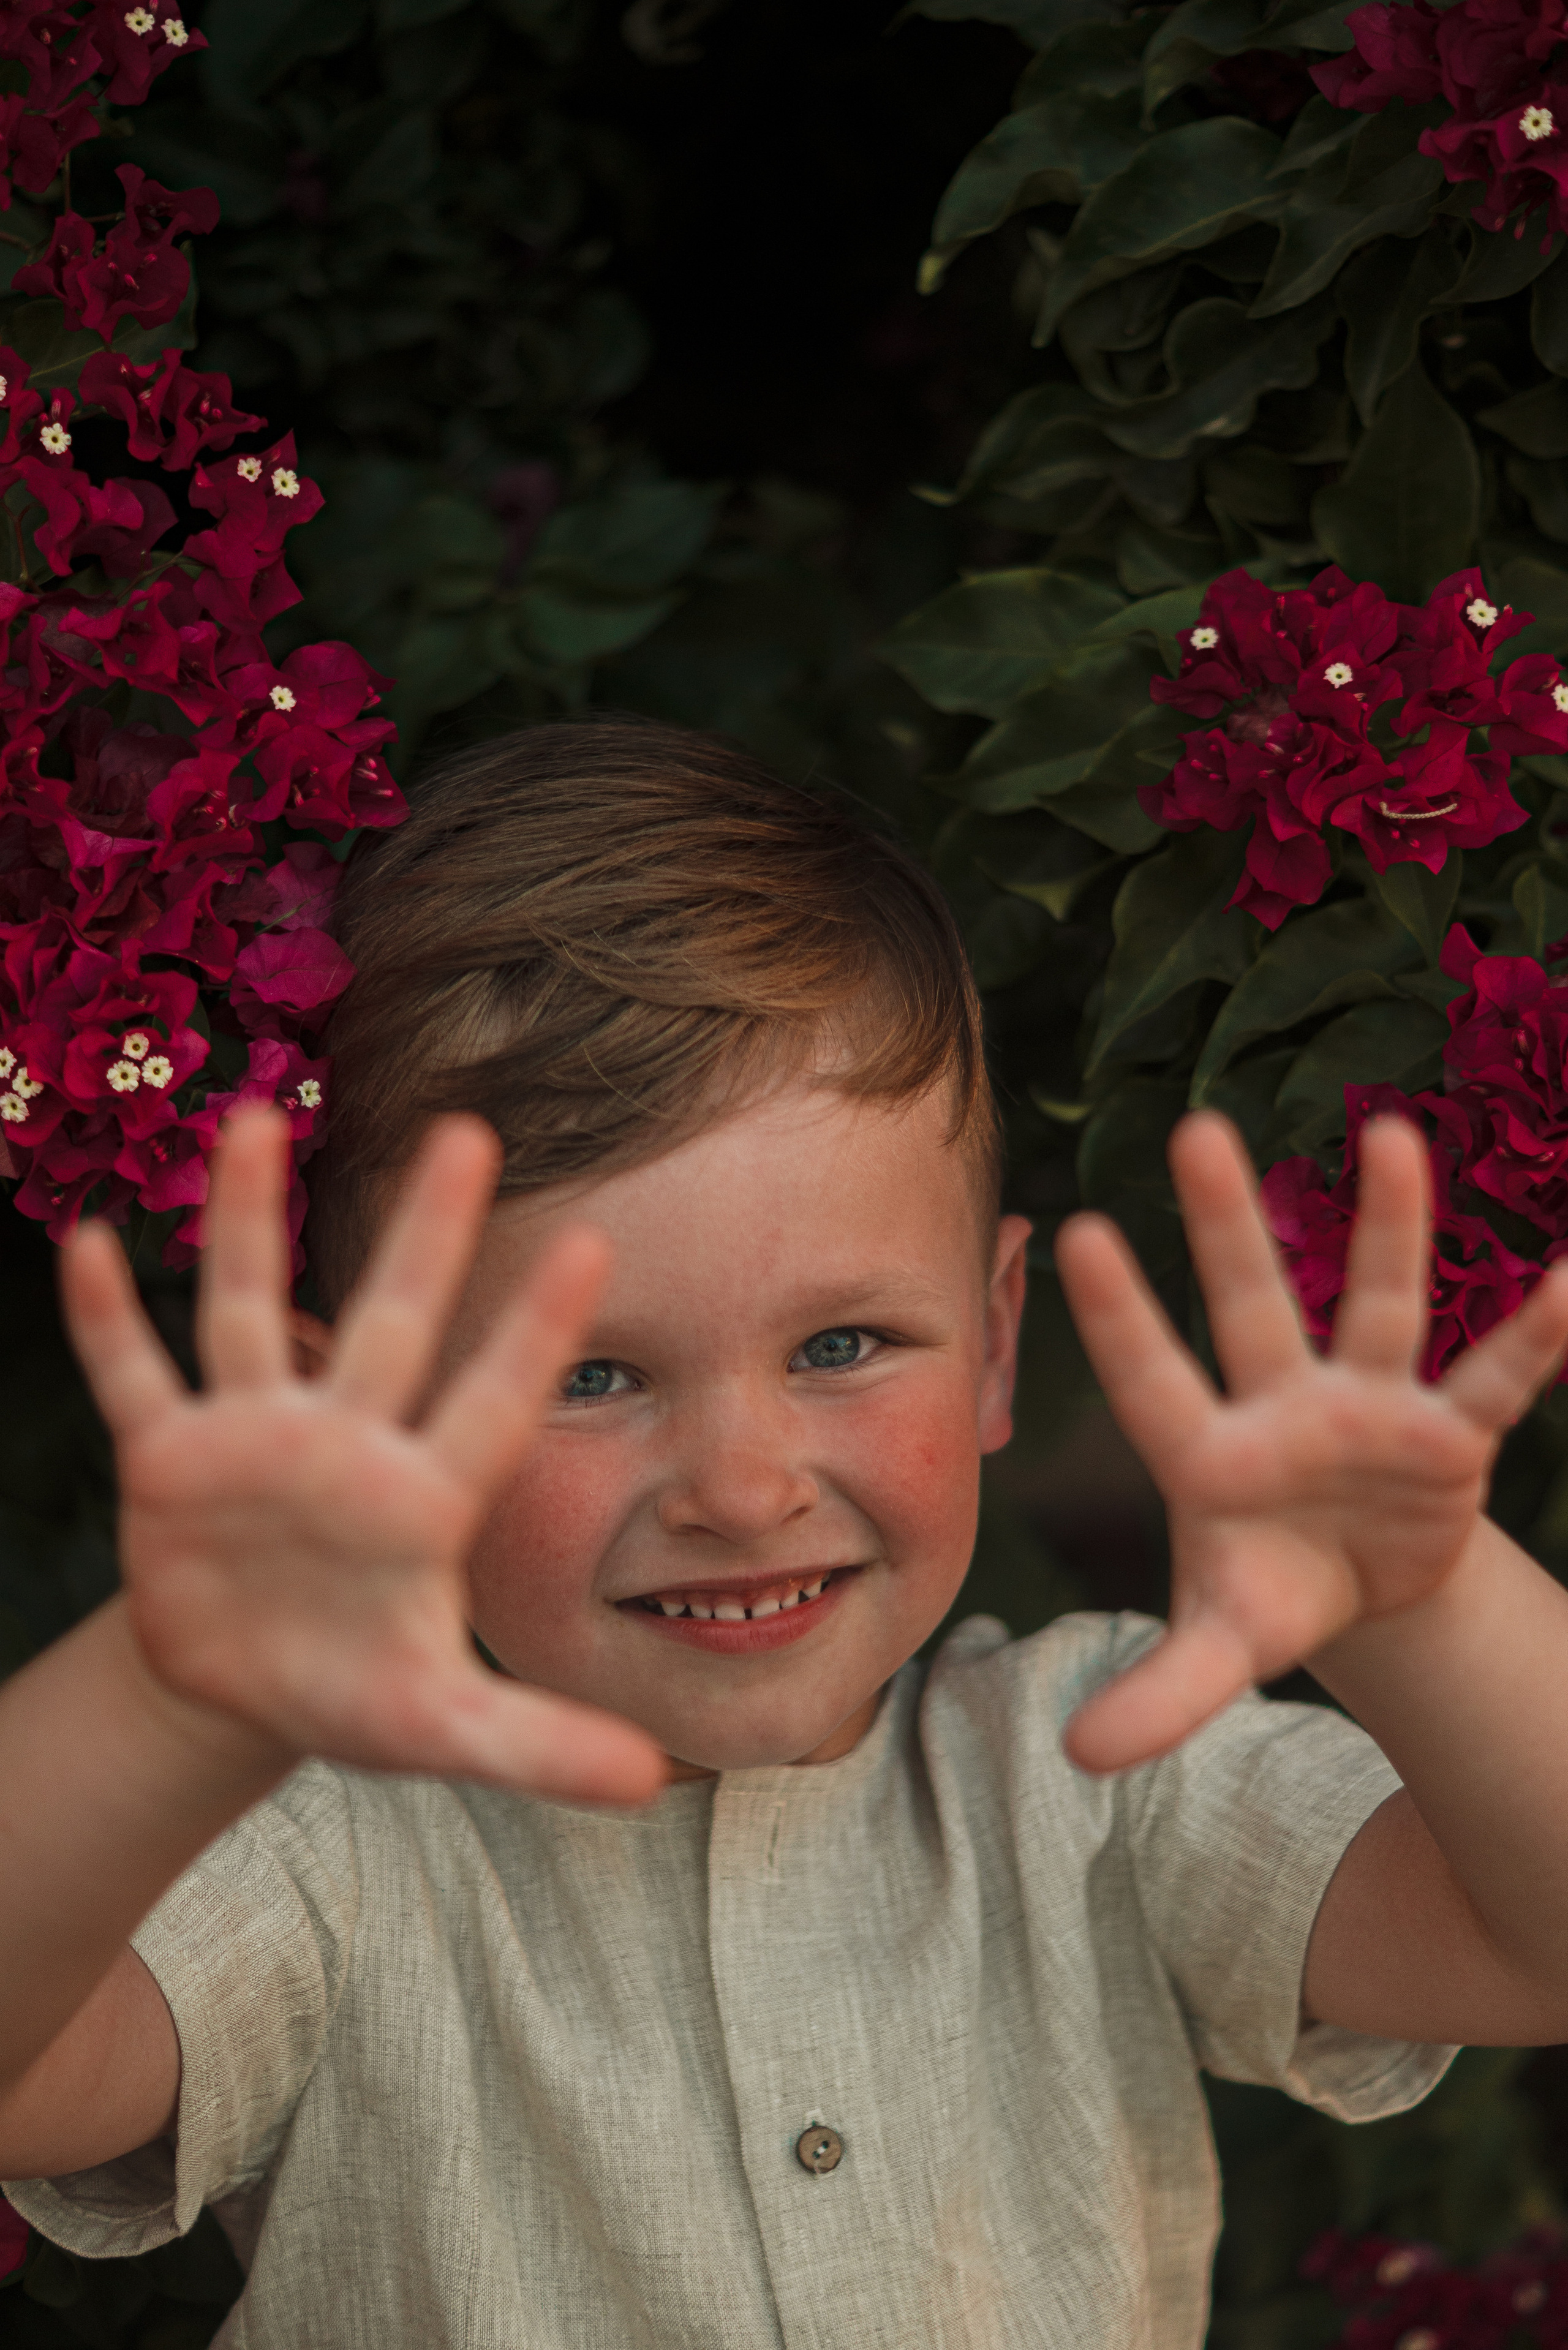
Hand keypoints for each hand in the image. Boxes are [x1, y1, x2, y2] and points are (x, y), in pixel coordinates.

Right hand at [61, 1106, 666, 1804]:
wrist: (246, 1689)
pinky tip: (85, 1245)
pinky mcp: (171, 1461)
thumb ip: (537, 1744)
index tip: (592, 1242)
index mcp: (425, 1500)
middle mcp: (349, 1445)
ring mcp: (257, 1441)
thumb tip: (653, 1779)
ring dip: (250, 1223)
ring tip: (254, 1121)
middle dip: (424, 1233)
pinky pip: (135, 1377)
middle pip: (393, 1321)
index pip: (494, 1401)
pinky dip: (108, 1321)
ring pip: (252, 1312)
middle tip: (468, 1130)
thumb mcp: (442, 1726)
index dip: (534, 1331)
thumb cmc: (361, 1692)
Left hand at [1054, 1111, 1567, 1774]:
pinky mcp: (1446, 1436)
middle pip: (1249, 1305)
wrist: (1358, 1591)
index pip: (1152, 1377)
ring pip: (1378, 1306)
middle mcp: (1283, 1406)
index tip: (1077, 1232)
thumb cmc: (1266, 1595)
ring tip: (1394, 1138)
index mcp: (1209, 1453)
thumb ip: (1161, 1694)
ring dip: (1389, 1228)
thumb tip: (1078, 1756)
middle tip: (1195, 1128)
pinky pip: (1495, 1381)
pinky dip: (1533, 1338)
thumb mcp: (1222, 1645)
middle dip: (1227, 1224)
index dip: (1119, 1314)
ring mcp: (1368, 1409)